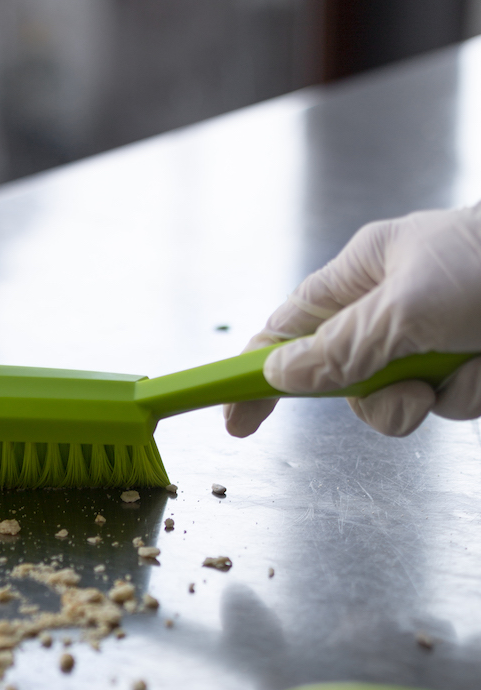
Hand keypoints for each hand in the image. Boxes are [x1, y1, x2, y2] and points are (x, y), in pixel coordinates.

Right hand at [225, 204, 480, 439]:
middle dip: (371, 395)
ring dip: (426, 397)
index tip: (232, 416)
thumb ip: (338, 349)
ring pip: (394, 402)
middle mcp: (394, 307)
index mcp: (364, 273)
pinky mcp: (468, 366)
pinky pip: (446, 403)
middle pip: (342, 381)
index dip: (255, 373)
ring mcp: (432, 339)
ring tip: (463, 362)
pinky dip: (468, 392)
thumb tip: (280, 374)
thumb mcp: (402, 307)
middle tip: (401, 383)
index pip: (288, 329)